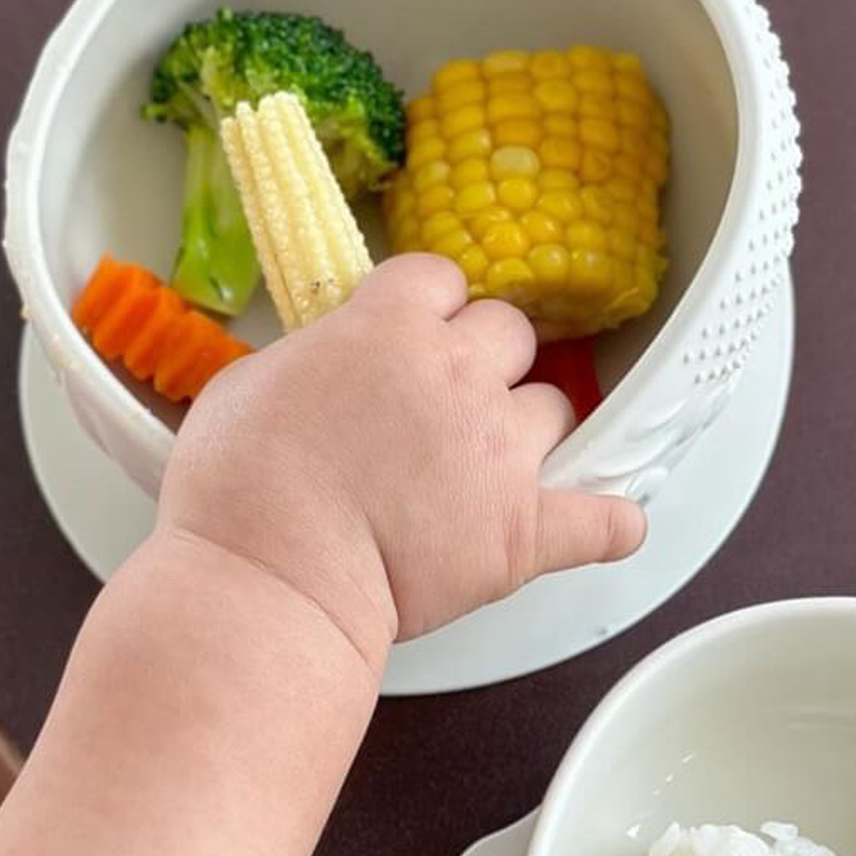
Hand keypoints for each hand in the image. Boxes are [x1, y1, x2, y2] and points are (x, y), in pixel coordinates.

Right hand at [156, 254, 645, 665]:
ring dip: (526, 430)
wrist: (274, 575)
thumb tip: (324, 374)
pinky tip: (616, 525)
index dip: (429, 311)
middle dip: (483, 361)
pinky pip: (598, 522)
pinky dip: (609, 525)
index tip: (414, 337)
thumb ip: (310, 361)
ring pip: (552, 410)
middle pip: (509, 333)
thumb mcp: (248, 383)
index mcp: (392, 326)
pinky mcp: (524, 532)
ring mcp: (502, 453)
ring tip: (488, 469)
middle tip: (444, 405)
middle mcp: (461, 375)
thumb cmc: (240, 485)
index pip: (442, 281)